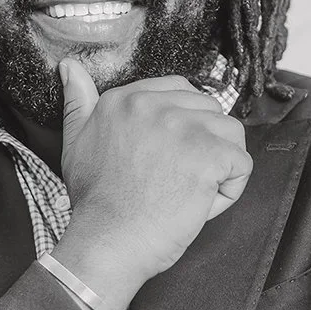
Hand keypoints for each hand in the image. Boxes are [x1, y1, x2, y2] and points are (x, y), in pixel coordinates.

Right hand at [54, 59, 251, 309]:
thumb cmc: (95, 204)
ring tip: (189, 192)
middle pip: (209, 111)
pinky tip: (199, 204)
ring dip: (219, 167)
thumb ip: (78, 101)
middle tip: (174, 180)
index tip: (165, 158)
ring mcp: (183, 127)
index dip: (183, 128)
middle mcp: (153, 105)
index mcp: (125, 99)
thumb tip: (69, 66)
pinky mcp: (208, 154)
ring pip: (230, 136)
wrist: (108, 243)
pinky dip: (229, 190)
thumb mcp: (75, 143)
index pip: (179, 91)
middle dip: (204, 145)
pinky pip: (241, 164)